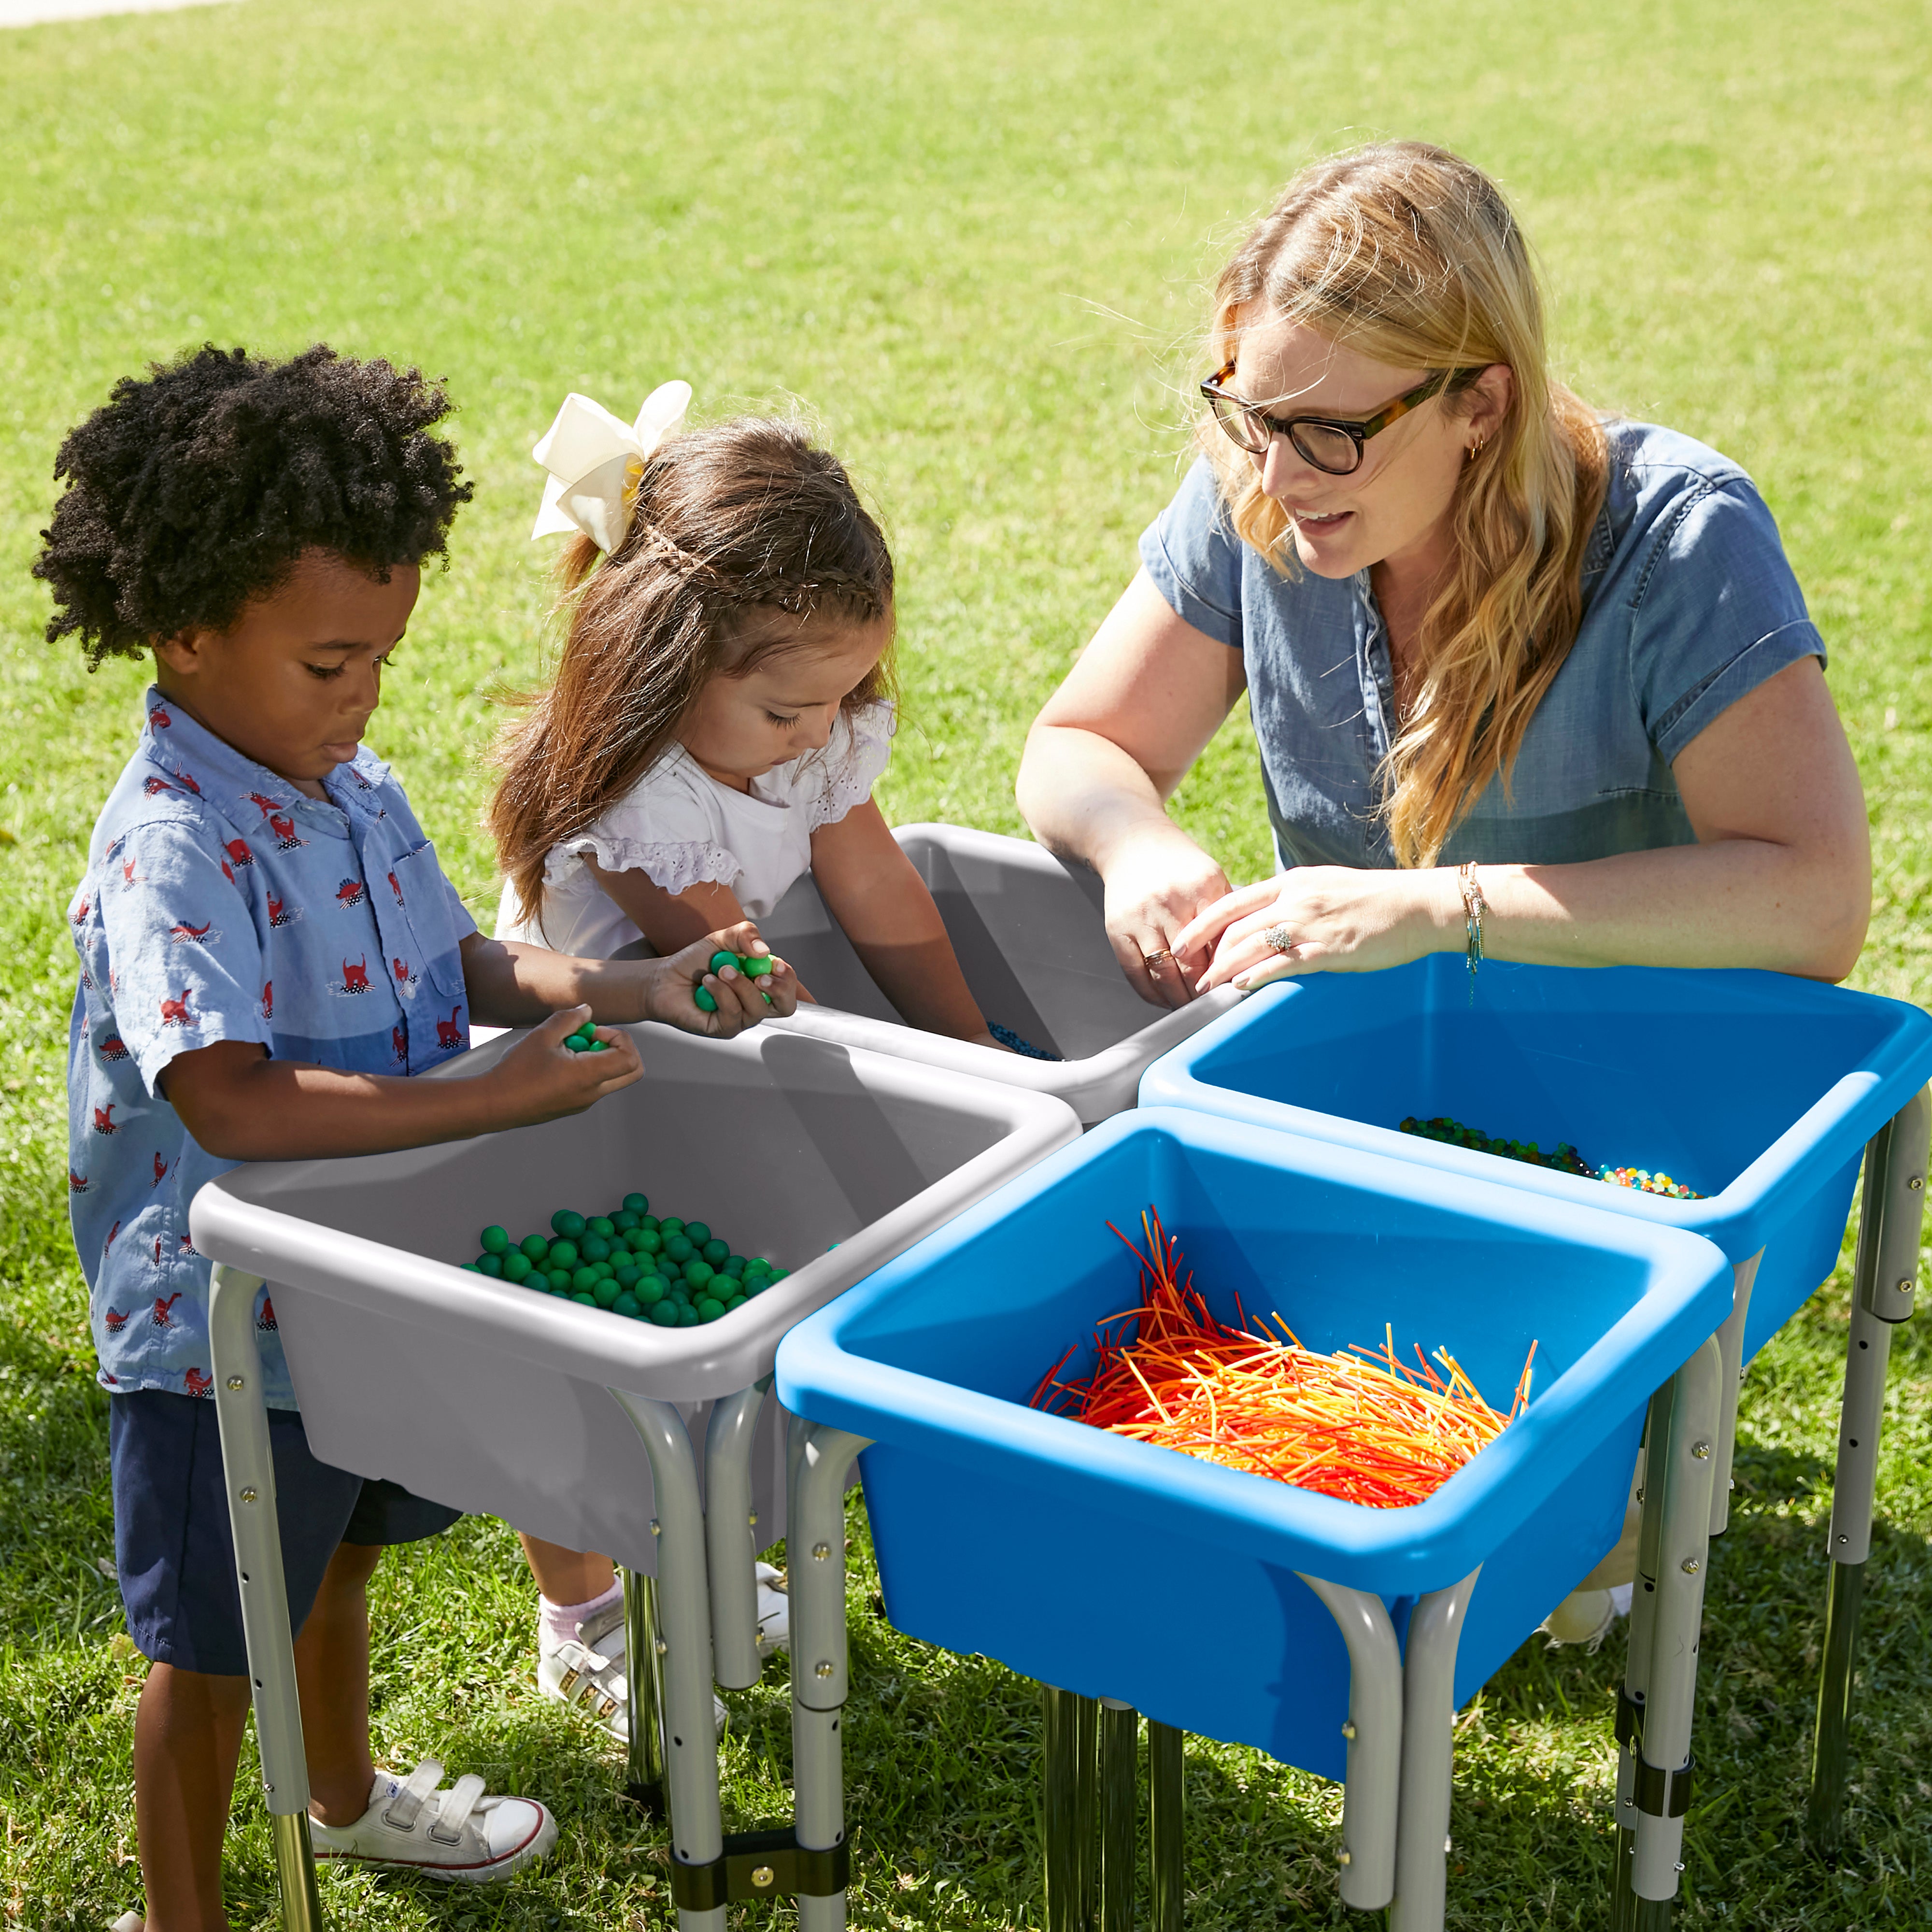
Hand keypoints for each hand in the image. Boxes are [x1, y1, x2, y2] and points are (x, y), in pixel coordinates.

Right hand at [487, 1006, 644, 1124]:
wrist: (494, 1103)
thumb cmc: (515, 1073)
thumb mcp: (542, 1035)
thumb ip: (569, 1019)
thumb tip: (587, 1011)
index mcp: (588, 1076)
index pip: (630, 1058)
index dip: (619, 1038)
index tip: (594, 1032)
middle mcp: (592, 1093)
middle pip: (631, 1071)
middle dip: (618, 1048)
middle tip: (590, 1039)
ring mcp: (584, 1102)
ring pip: (612, 1076)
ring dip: (599, 1057)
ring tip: (566, 1049)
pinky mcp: (574, 1105)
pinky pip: (594, 1084)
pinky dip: (586, 1068)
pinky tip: (557, 1061)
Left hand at [637, 924, 800, 1034]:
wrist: (664, 978)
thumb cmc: (693, 963)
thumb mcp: (722, 939)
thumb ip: (745, 935)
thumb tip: (764, 951)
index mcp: (760, 982)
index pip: (788, 986)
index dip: (787, 977)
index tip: (775, 964)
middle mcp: (754, 1003)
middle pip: (786, 1007)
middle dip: (778, 989)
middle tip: (760, 975)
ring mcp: (740, 1018)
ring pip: (756, 1008)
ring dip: (740, 984)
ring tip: (720, 970)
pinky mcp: (722, 1029)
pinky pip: (733, 1013)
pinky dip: (721, 992)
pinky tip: (707, 982)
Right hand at [1098, 827, 1233, 1008]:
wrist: (1132, 842)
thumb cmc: (1180, 866)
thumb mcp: (1211, 879)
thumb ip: (1227, 917)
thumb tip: (1246, 961)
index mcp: (1202, 889)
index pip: (1220, 945)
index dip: (1228, 974)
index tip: (1235, 993)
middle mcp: (1170, 903)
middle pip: (1192, 965)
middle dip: (1204, 994)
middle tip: (1215, 1010)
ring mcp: (1140, 917)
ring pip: (1163, 974)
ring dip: (1178, 1000)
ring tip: (1191, 1010)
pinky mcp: (1117, 929)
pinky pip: (1135, 973)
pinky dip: (1151, 993)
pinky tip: (1164, 1000)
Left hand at [1182, 866, 1457, 991]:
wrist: (1420, 904)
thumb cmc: (1374, 900)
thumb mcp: (1324, 887)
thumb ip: (1292, 900)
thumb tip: (1263, 918)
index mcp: (1292, 882)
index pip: (1233, 901)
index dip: (1202, 923)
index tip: (1182, 941)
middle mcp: (1297, 898)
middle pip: (1237, 927)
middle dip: (1208, 953)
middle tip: (1190, 975)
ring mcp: (1313, 922)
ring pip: (1254, 944)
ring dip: (1225, 969)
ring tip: (1207, 987)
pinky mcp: (1332, 948)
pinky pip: (1286, 962)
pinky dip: (1259, 974)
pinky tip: (1241, 987)